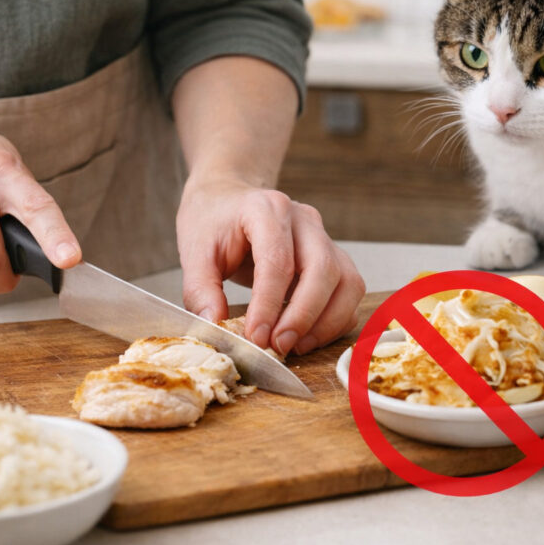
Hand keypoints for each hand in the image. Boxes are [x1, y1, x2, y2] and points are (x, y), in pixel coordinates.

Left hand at [176, 173, 364, 355]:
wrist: (229, 198)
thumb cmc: (213, 221)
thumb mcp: (194, 252)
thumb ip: (200, 290)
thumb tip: (215, 325)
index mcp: (267, 210)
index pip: (278, 261)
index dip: (269, 305)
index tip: (256, 337)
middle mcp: (305, 220)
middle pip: (323, 270)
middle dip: (303, 316)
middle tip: (278, 345)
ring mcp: (324, 238)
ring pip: (348, 282)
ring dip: (327, 322)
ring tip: (295, 345)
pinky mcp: (334, 257)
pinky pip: (349, 292)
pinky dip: (335, 320)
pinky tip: (307, 336)